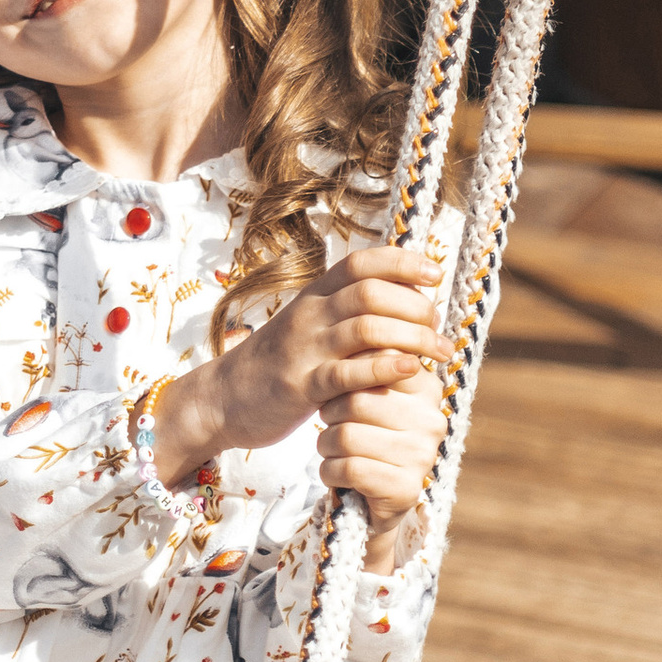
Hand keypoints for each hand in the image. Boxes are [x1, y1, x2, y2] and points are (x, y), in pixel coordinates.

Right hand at [153, 246, 445, 560]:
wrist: (221, 399)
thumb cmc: (278, 363)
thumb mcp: (309, 325)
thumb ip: (347, 310)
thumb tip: (405, 297)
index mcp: (313, 296)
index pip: (362, 262)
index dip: (403, 262)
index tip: (435, 275)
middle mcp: (309, 315)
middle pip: (371, 292)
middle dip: (416, 306)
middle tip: (438, 327)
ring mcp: (304, 350)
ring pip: (366, 328)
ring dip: (413, 337)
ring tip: (439, 352)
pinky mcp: (302, 387)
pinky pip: (348, 373)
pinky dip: (385, 368)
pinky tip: (411, 370)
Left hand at [320, 359, 446, 569]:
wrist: (372, 499)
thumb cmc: (364, 433)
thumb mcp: (368, 392)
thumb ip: (369, 360)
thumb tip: (357, 314)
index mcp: (426, 387)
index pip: (377, 362)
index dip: (345, 374)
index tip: (340, 387)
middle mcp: (432, 419)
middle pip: (356, 400)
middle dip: (331, 413)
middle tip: (333, 422)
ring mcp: (422, 456)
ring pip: (346, 436)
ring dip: (327, 445)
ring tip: (334, 448)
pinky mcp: (405, 488)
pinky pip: (347, 468)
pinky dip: (329, 471)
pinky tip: (337, 472)